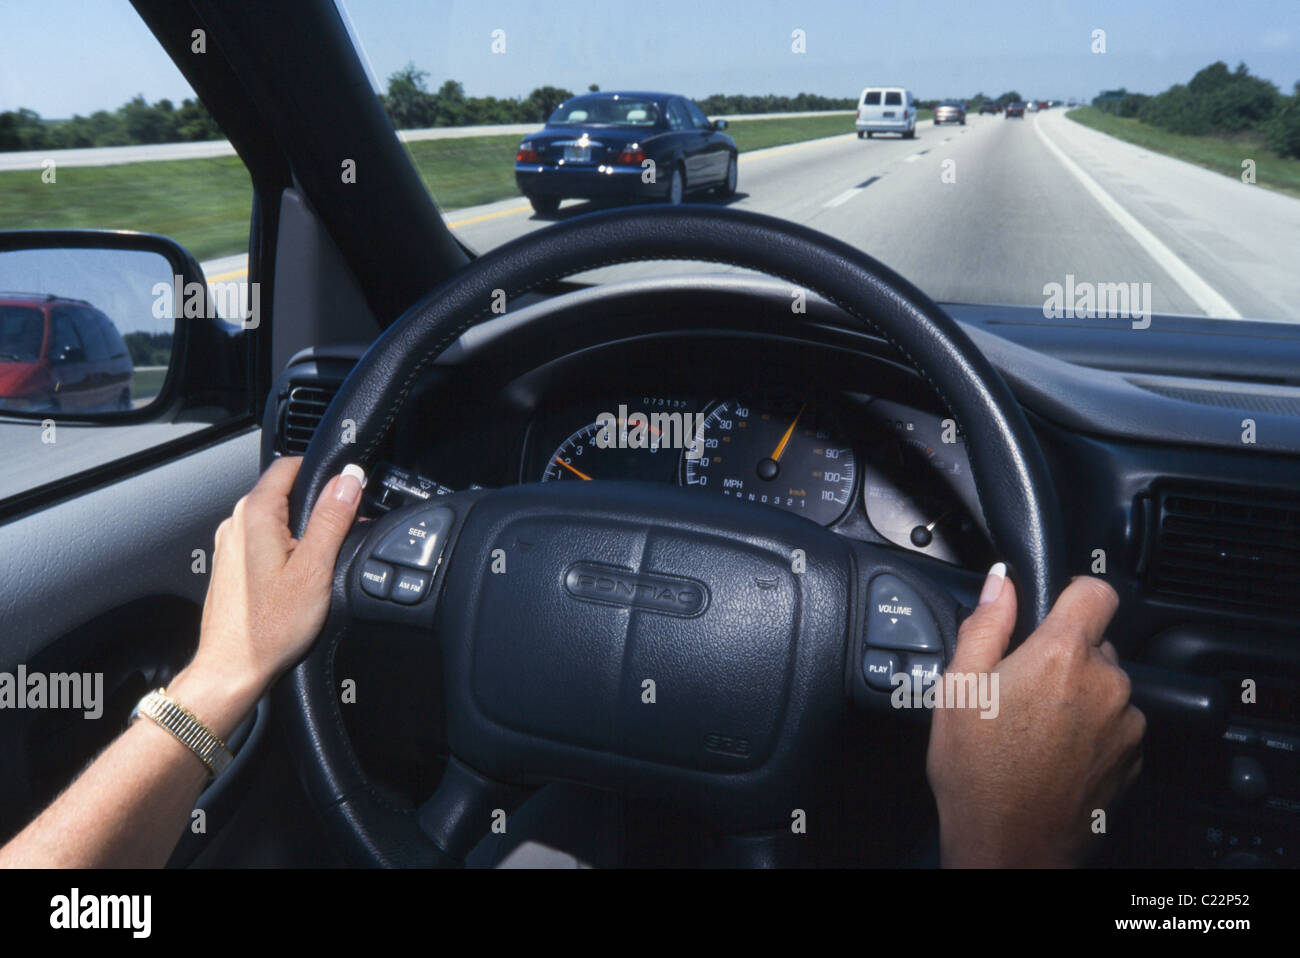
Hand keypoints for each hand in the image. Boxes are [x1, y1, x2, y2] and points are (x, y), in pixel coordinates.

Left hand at [168, 457, 363, 734]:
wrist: (233, 668)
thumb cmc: (270, 627)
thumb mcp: (315, 568)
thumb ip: (332, 518)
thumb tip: (349, 480)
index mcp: (255, 513)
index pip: (290, 465)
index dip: (324, 472)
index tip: (348, 489)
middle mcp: (236, 522)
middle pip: (284, 491)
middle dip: (317, 504)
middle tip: (343, 531)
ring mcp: (230, 544)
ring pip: (275, 517)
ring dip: (303, 528)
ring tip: (324, 559)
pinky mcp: (232, 565)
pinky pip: (264, 540)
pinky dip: (287, 547)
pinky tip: (300, 576)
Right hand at [925, 565, 1144, 866]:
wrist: (1009, 844)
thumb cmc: (977, 771)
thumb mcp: (958, 686)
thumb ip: (985, 623)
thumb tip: (1001, 582)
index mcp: (1063, 655)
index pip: (1096, 591)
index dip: (1071, 593)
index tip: (1051, 612)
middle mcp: (1106, 683)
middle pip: (1095, 643)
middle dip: (1063, 655)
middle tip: (1020, 687)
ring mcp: (1126, 723)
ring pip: (1105, 685)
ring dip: (1079, 694)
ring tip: (1034, 726)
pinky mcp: (1134, 757)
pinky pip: (1116, 723)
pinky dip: (1092, 729)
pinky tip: (1053, 751)